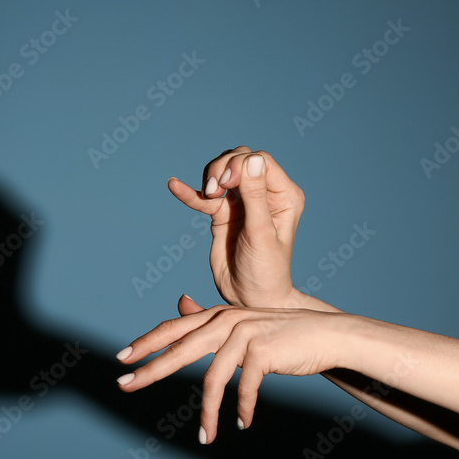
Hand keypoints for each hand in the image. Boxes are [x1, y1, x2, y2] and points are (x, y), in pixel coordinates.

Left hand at [116, 296, 355, 443]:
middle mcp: (226, 321)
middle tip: (125, 386)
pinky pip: (244, 388)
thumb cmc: (281, 334)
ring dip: (208, 413)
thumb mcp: (242, 324)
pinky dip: (242, 409)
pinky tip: (242, 423)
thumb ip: (210, 320)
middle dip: (150, 370)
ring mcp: (244, 334)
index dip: (146, 343)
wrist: (327, 335)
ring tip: (205, 437)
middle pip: (179, 349)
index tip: (121, 359)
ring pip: (213, 379)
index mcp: (217, 315)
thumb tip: (180, 302)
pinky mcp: (263, 351)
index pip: (173, 329)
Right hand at [167, 147, 304, 307]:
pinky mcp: (222, 214)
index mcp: (283, 194)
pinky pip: (203, 197)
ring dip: (209, 178)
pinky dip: (189, 192)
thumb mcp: (261, 232)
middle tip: (214, 191)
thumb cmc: (265, 270)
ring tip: (207, 197)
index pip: (259, 161)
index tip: (225, 184)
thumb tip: (252, 160)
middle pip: (239, 160)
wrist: (249, 298)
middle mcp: (264, 194)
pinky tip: (174, 185)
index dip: (239, 164)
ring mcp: (242, 202)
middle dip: (222, 168)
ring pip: (221, 172)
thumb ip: (256, 196)